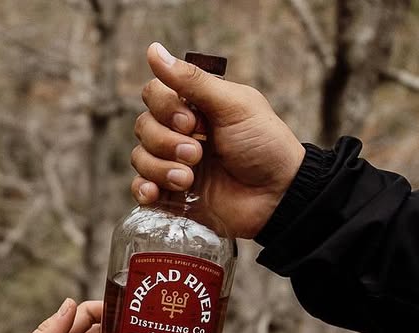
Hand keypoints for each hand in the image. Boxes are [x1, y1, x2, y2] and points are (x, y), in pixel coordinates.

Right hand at [131, 42, 305, 238]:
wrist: (278, 197)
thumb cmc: (264, 146)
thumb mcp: (234, 106)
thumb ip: (192, 81)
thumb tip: (154, 50)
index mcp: (196, 107)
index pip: (154, 94)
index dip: (165, 107)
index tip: (193, 122)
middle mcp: (181, 133)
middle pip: (144, 125)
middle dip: (166, 141)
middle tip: (197, 153)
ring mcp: (175, 164)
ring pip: (140, 157)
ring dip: (160, 167)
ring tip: (188, 179)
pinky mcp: (173, 195)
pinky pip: (141, 188)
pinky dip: (143, 189)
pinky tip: (156, 194)